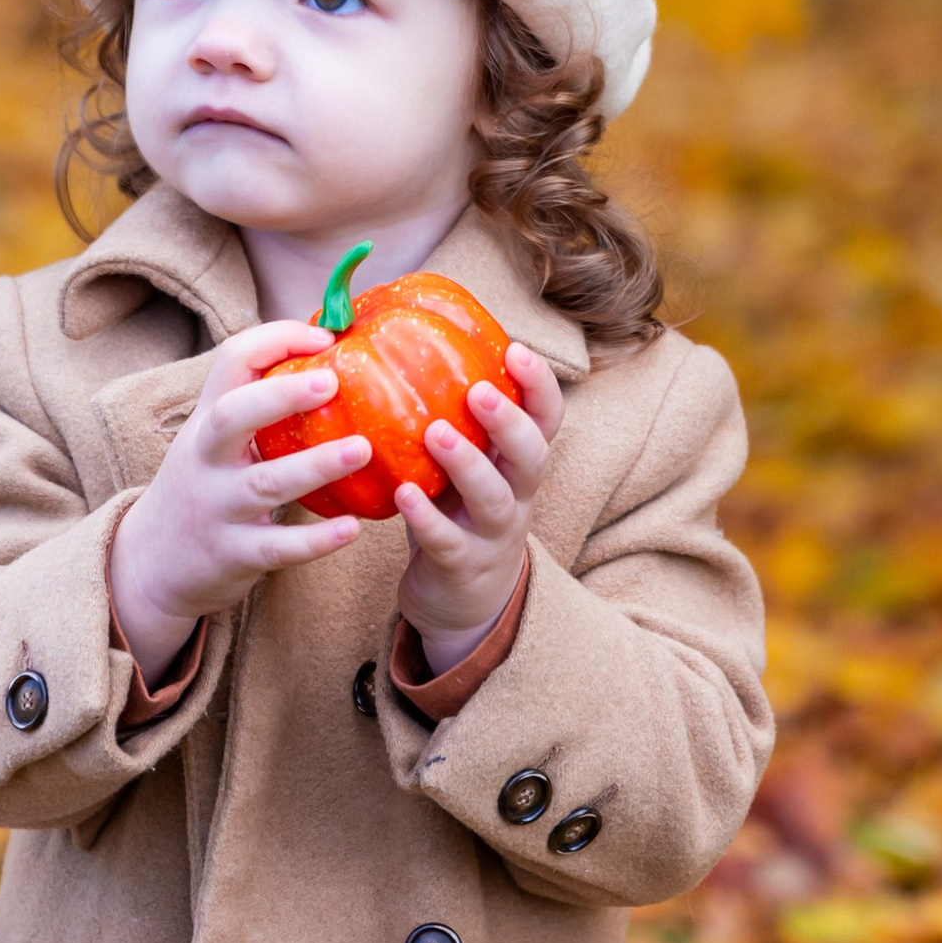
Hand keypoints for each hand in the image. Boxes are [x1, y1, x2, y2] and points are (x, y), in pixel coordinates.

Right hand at [109, 321, 371, 681]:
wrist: (152, 562)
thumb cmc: (204, 485)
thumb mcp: (213, 440)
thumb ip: (257, 409)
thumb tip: (332, 360)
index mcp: (208, 420)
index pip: (231, 361)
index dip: (276, 340)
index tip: (325, 338)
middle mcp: (206, 458)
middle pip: (233, 415)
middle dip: (280, 395)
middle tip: (331, 380)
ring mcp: (217, 507)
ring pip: (265, 483)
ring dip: (315, 465)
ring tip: (362, 450)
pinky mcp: (232, 553)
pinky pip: (277, 547)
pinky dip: (315, 540)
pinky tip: (352, 528)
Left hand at [395, 343, 562, 670]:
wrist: (464, 603)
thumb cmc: (457, 512)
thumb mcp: (464, 465)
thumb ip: (447, 416)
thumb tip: (396, 339)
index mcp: (516, 463)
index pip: (545, 419)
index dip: (539, 385)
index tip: (517, 349)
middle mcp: (515, 495)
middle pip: (532, 456)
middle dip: (509, 421)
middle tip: (477, 390)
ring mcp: (492, 534)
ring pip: (494, 499)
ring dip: (467, 464)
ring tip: (436, 433)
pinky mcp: (462, 566)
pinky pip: (447, 542)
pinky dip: (427, 518)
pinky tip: (403, 493)